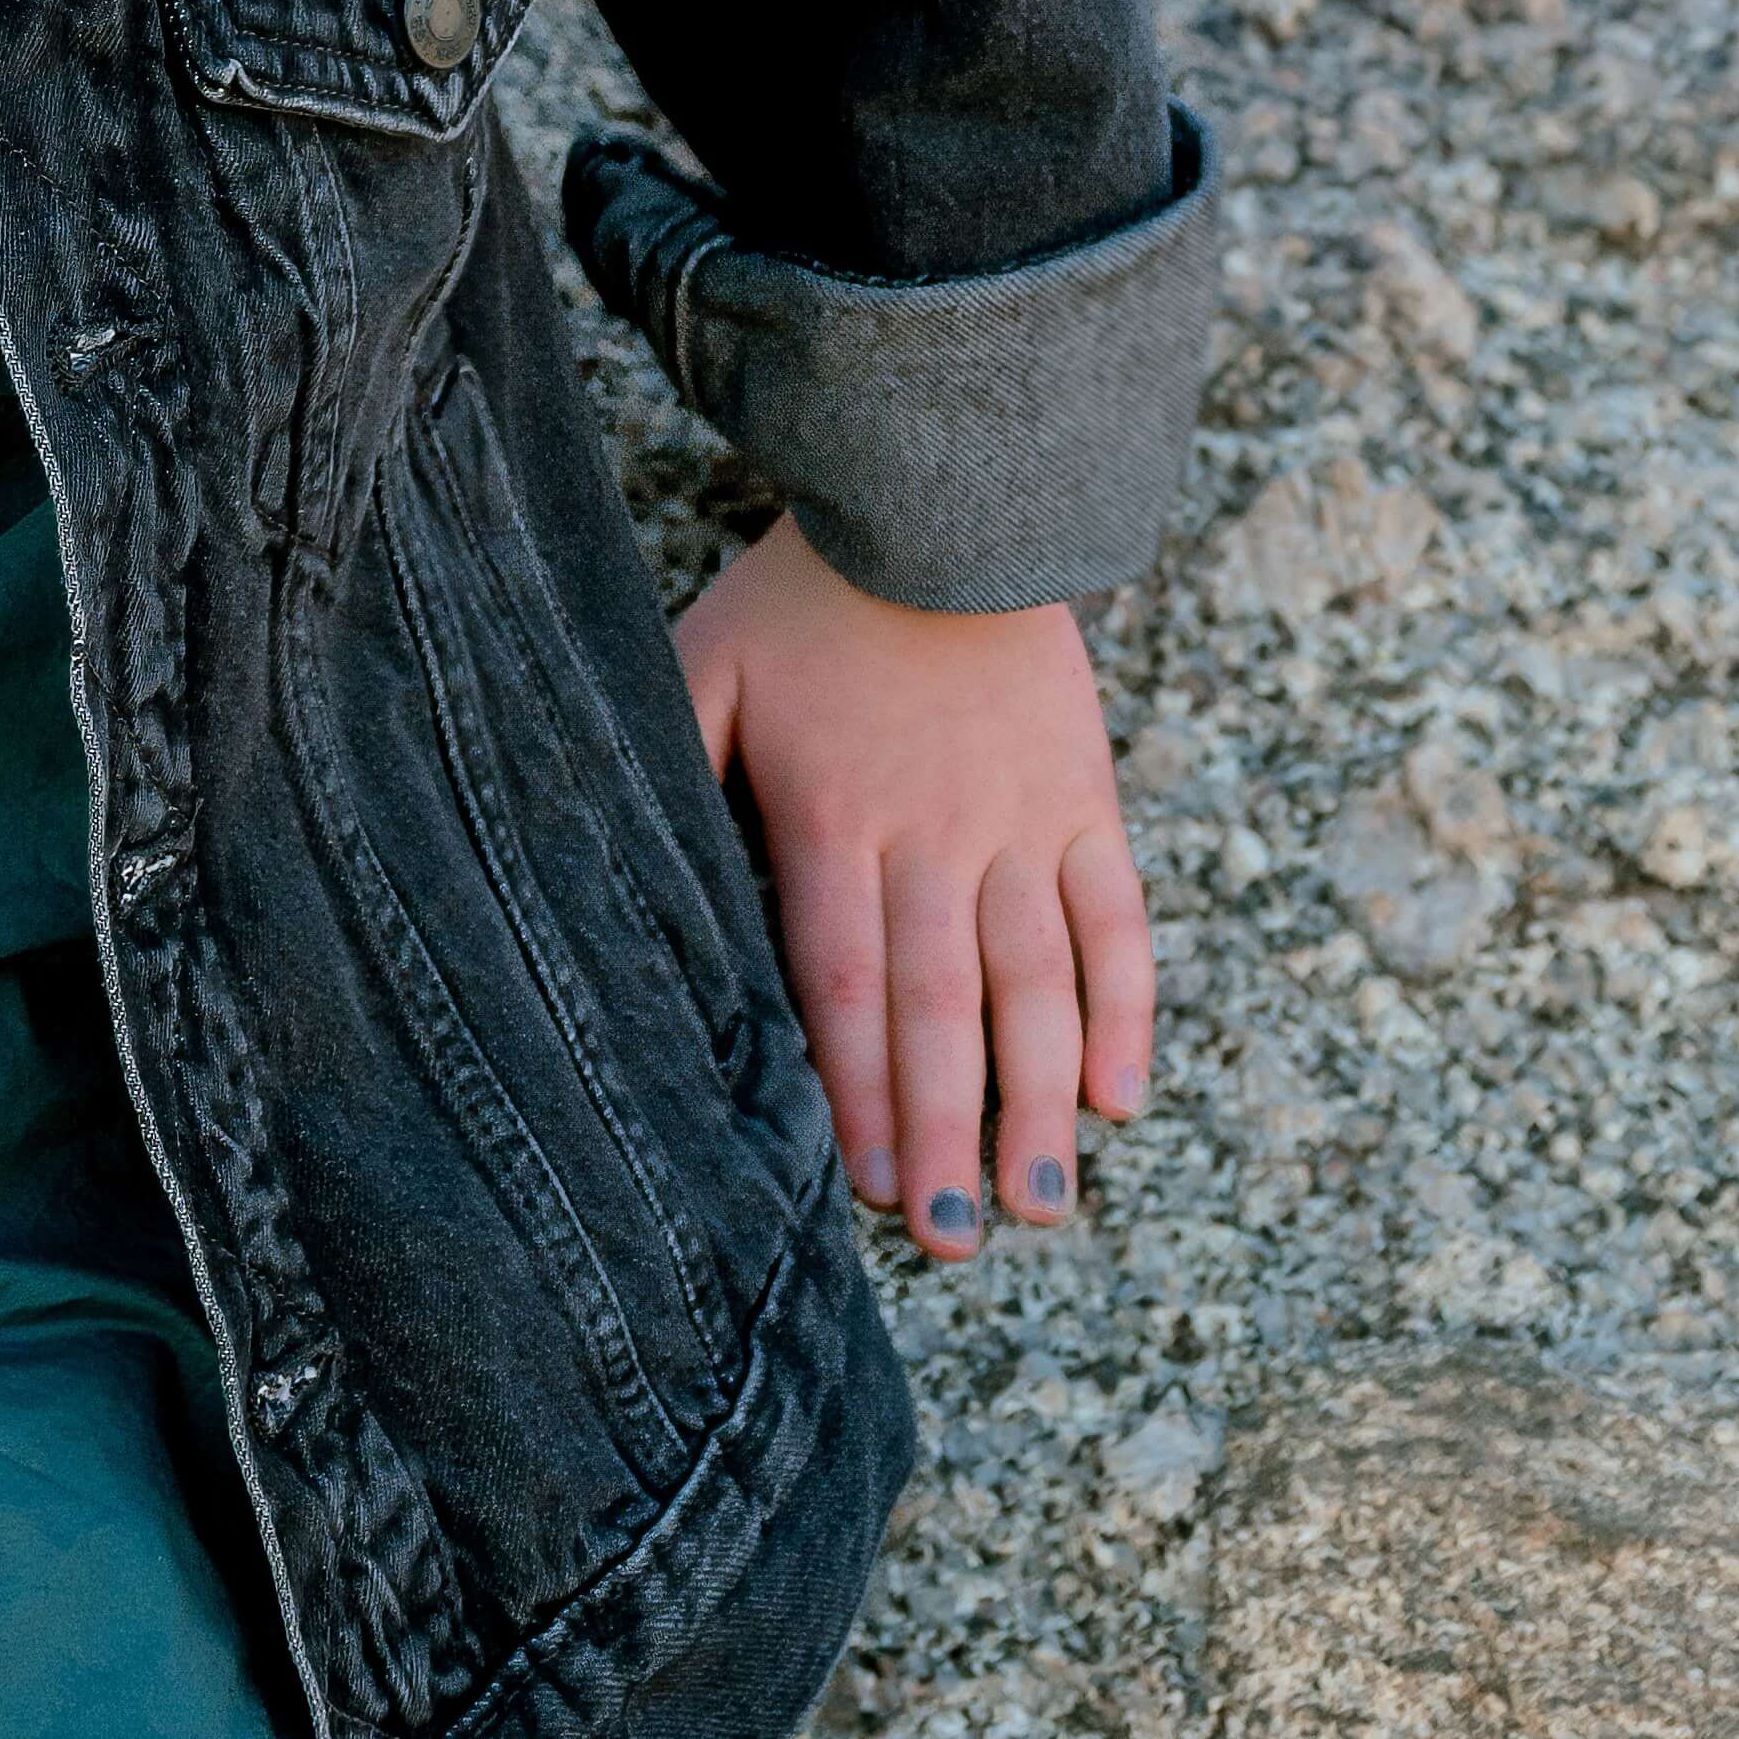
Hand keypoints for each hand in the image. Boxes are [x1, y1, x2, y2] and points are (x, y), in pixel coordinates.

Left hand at [676, 517, 1149, 1257]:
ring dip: (1042, 1099)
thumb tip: (611, 858)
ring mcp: (1024, 820)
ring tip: (1043, 1205)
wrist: (943, 500)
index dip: (855, 1087)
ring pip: (1038, 983)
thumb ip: (670, 761)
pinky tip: (1121, 1098)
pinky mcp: (1087, 799)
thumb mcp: (703, 662)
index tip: (867, 1188)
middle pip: (941, 1004)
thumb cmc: (804, 595)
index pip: (841, 980)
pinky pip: (1118, 920)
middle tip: (956, 1238)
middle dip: (947, 1129)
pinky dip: (1127, 1010)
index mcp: (832, 814)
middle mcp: (935, 833)